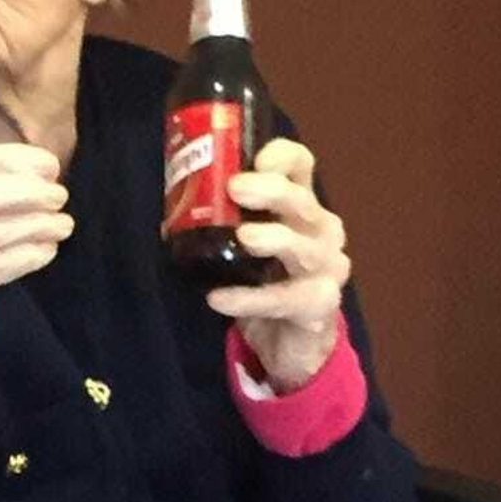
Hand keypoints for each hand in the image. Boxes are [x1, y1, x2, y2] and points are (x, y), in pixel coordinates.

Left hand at [205, 138, 348, 391]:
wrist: (293, 345)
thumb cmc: (268, 286)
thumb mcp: (247, 249)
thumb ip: (224, 225)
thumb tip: (173, 209)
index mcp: (303, 208)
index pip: (301, 166)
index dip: (281, 156)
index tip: (252, 159)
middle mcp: (323, 232)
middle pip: (303, 202)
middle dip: (271, 191)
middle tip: (235, 188)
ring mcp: (327, 269)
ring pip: (302, 248)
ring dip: (273, 239)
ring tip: (243, 237)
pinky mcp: (318, 306)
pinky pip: (282, 299)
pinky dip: (249, 299)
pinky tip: (219, 299)